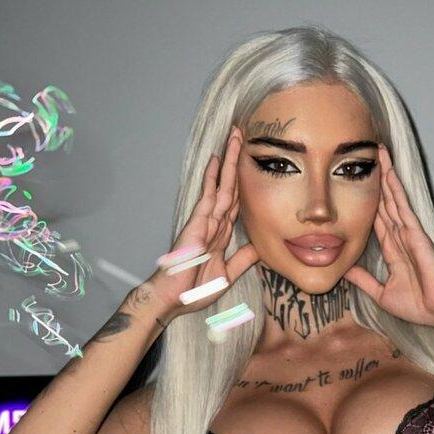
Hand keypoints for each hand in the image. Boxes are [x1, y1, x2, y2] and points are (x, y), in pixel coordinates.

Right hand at [145, 126, 260, 322]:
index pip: (237, 203)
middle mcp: (214, 223)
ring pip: (222, 186)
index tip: (254, 163)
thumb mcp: (228, 275)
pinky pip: (208, 197)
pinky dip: (212, 178)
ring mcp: (205, 221)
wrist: (173, 299)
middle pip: (230, 186)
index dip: (246, 183)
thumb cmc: (194, 290)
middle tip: (244, 135)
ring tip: (235, 136)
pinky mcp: (197, 224)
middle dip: (238, 162)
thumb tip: (260, 249)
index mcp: (222, 235)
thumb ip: (243, 260)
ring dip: (229, 161)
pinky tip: (216, 160)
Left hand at [343, 144, 433, 331]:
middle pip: (385, 203)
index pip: (378, 221)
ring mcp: (409, 233)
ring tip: (378, 152)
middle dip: (377, 181)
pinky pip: (403, 206)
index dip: (369, 203)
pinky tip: (389, 172)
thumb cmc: (418, 305)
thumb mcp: (381, 293)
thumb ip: (364, 281)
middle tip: (367, 156)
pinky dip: (396, 189)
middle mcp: (401, 237)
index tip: (359, 186)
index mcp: (394, 251)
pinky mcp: (416, 233)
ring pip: (394, 198)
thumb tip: (344, 272)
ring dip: (386, 176)